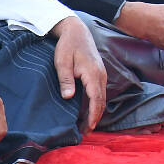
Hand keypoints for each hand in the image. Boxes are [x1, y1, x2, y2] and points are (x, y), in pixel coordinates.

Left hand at [51, 16, 106, 132]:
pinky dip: (96, 103)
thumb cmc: (68, 46)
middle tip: (86, 132)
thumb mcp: (62, 62)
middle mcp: (101, 75)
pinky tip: (88, 110)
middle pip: (101, 101)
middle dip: (95, 118)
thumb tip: (68, 97)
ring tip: (87, 125)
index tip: (88, 128)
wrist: (76, 31)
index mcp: (92, 73)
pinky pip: (100, 92)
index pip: (96, 99)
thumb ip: (66, 79)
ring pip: (102, 97)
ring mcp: (101, 74)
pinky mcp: (99, 73)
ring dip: (96, 111)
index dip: (93, 115)